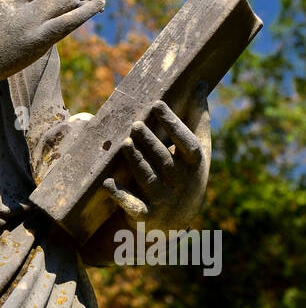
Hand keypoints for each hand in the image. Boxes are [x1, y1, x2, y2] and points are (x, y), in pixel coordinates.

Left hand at [102, 87, 210, 231]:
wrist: (174, 223)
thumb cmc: (185, 174)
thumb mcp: (195, 152)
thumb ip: (196, 120)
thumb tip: (199, 84)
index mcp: (195, 165)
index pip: (188, 143)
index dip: (174, 124)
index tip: (157, 104)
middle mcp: (181, 184)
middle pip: (165, 161)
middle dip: (150, 142)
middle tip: (135, 124)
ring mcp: (163, 201)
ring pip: (148, 179)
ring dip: (136, 162)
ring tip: (125, 144)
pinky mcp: (145, 215)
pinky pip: (132, 206)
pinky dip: (120, 196)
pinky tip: (108, 183)